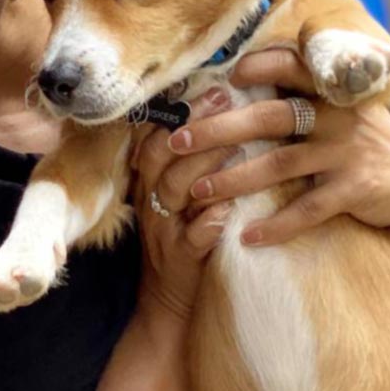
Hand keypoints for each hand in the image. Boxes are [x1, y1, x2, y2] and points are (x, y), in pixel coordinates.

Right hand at [128, 88, 237, 319]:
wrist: (170, 304)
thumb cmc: (187, 241)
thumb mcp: (183, 200)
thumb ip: (195, 164)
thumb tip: (227, 118)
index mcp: (151, 183)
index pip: (155, 136)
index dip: (181, 110)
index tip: (214, 86)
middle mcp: (152, 202)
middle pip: (162, 155)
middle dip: (195, 126)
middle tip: (228, 100)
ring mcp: (164, 230)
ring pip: (176, 189)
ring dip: (206, 165)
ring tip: (238, 145)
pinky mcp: (181, 259)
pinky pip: (192, 236)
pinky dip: (212, 220)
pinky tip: (232, 207)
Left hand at [165, 46, 389, 248]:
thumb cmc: (363, 145)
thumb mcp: (341, 111)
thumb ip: (302, 96)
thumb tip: (239, 77)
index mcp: (330, 91)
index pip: (291, 65)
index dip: (258, 66)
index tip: (223, 75)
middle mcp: (337, 116)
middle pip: (270, 116)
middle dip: (219, 129)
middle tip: (178, 142)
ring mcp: (347, 152)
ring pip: (280, 164)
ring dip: (234, 180)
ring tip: (198, 192)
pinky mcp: (355, 190)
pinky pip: (308, 210)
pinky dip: (276, 226)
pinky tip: (247, 237)